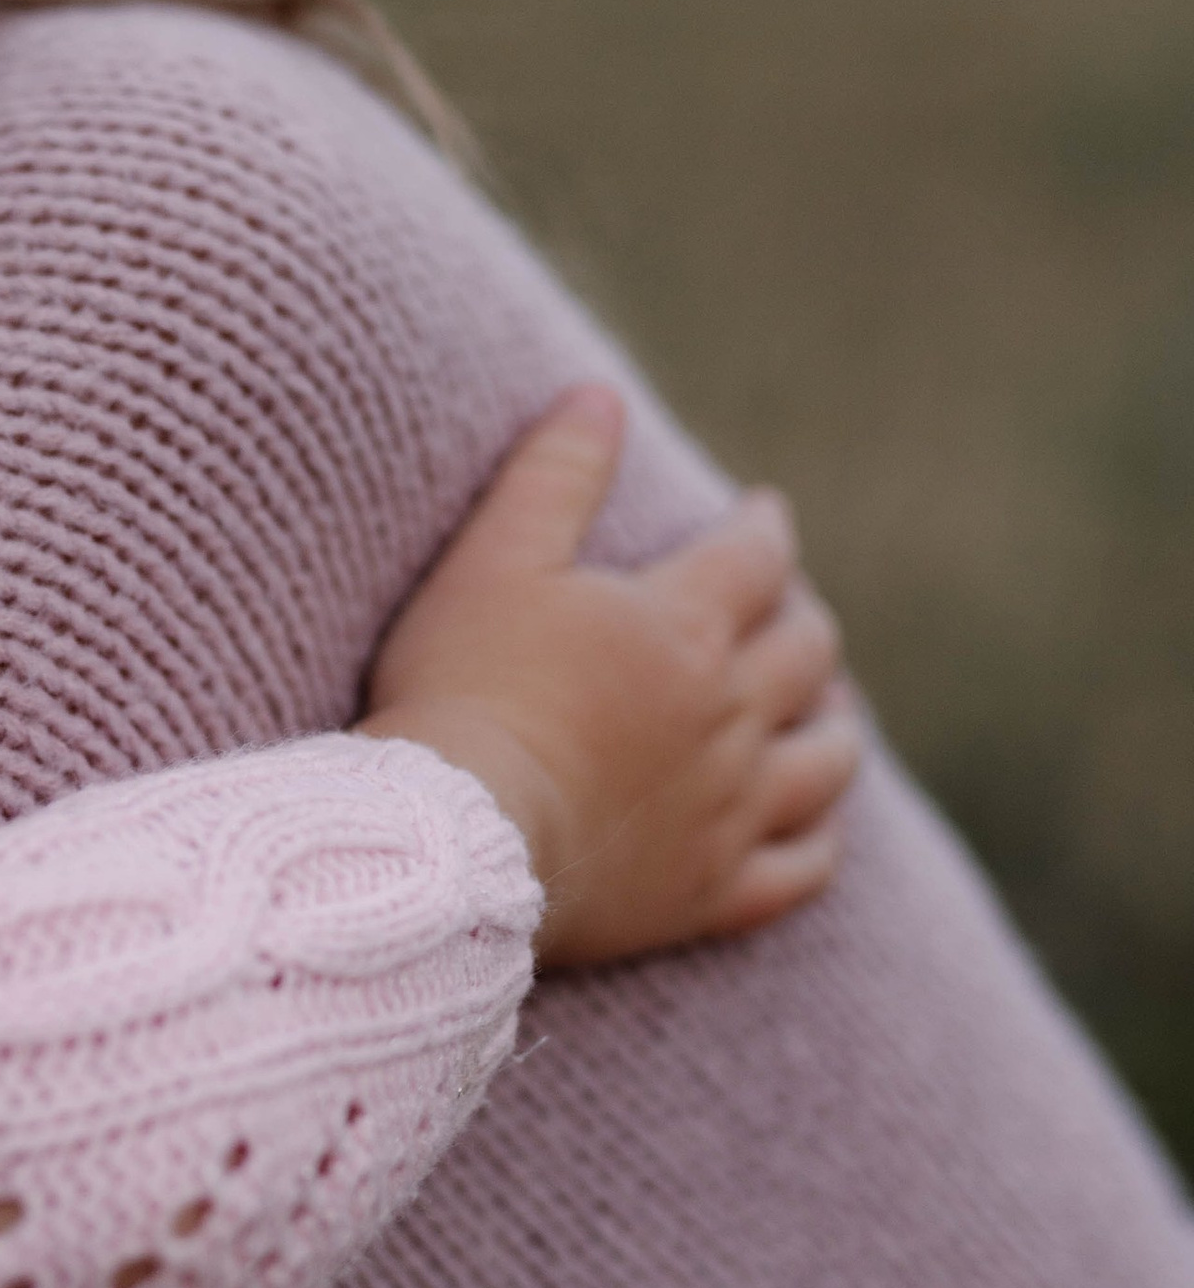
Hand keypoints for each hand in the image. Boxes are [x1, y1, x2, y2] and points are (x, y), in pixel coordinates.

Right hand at [362, 384, 859, 968]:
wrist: (453, 841)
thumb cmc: (461, 691)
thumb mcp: (493, 561)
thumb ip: (554, 474)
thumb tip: (601, 395)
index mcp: (684, 627)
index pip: (759, 556)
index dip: (765, 526)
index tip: (762, 514)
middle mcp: (730, 714)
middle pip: (810, 652)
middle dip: (805, 618)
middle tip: (785, 608)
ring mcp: (731, 809)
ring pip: (828, 758)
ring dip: (834, 721)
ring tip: (823, 705)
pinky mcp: (712, 892)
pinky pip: (802, 867)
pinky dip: (817, 837)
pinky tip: (809, 823)